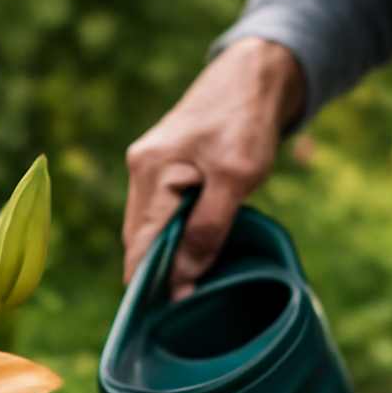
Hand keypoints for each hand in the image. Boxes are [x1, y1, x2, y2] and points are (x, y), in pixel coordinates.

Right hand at [123, 38, 306, 299]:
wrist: (254, 75)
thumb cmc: (248, 122)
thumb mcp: (237, 177)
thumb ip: (208, 228)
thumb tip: (183, 279)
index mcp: (152, 170)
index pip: (140, 244)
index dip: (150, 285)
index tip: (166, 317)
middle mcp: (140, 169)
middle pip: (137, 241)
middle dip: (155, 275)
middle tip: (180, 311)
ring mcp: (146, 168)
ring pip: (146, 230)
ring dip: (163, 258)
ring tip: (184, 290)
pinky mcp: (160, 168)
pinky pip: (157, 215)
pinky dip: (169, 238)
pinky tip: (186, 256)